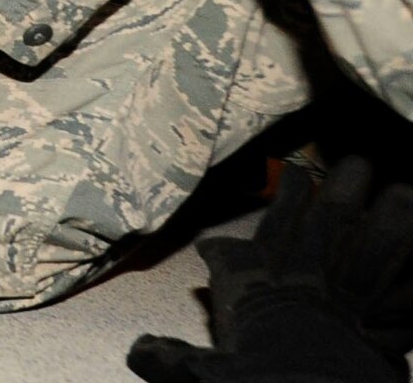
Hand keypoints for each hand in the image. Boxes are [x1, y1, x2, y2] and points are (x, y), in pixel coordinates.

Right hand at [127, 156, 412, 382]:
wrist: (300, 377)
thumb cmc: (251, 364)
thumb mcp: (202, 364)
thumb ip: (174, 355)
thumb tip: (140, 351)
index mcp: (266, 272)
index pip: (278, 220)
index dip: (290, 193)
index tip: (296, 171)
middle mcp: (309, 271)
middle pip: (333, 219)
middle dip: (345, 190)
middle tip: (359, 164)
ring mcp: (350, 291)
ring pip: (376, 244)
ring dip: (390, 220)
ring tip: (403, 192)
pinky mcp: (381, 318)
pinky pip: (405, 288)